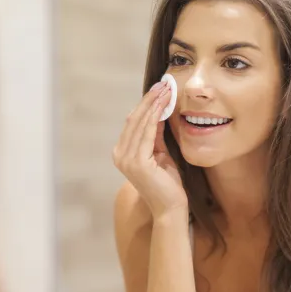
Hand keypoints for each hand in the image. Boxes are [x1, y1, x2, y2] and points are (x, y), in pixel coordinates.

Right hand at [112, 80, 187, 218]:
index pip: (133, 122)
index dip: (146, 104)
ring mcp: (126, 159)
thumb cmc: (168, 183)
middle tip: (163, 84)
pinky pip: (147, 133)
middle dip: (149, 100)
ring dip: (154, 104)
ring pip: (140, 123)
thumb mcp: (160, 153)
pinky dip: (156, 116)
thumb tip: (159, 111)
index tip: (159, 89)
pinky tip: (164, 105)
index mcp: (122, 153)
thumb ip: (156, 135)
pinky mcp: (137, 162)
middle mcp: (119, 155)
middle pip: (134, 119)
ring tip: (166, 90)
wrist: (170, 207)